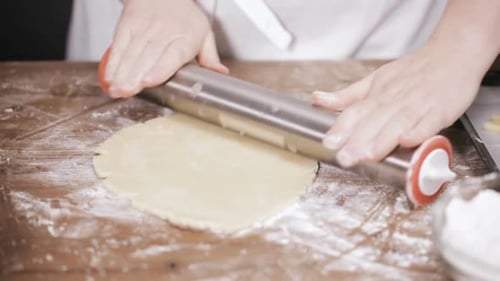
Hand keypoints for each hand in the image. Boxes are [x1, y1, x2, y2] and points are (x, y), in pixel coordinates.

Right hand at [103, 0, 227, 97]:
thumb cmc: (184, 17)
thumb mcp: (204, 33)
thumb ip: (210, 57)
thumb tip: (221, 75)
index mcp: (184, 38)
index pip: (172, 54)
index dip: (160, 68)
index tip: (150, 80)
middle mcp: (162, 34)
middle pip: (147, 56)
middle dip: (135, 75)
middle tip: (128, 91)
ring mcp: (143, 31)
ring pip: (131, 53)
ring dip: (122, 73)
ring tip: (117, 90)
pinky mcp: (127, 28)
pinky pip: (119, 46)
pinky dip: (113, 63)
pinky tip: (110, 78)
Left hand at [312, 43, 481, 166]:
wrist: (452, 55)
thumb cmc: (413, 72)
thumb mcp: (375, 79)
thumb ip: (347, 96)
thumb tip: (318, 100)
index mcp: (377, 95)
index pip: (355, 112)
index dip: (341, 128)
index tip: (328, 143)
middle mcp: (394, 100)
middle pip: (373, 122)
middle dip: (357, 141)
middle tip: (344, 158)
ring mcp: (418, 105)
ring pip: (397, 123)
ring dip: (382, 140)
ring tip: (368, 155)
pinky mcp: (440, 110)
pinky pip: (429, 122)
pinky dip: (419, 131)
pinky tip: (409, 141)